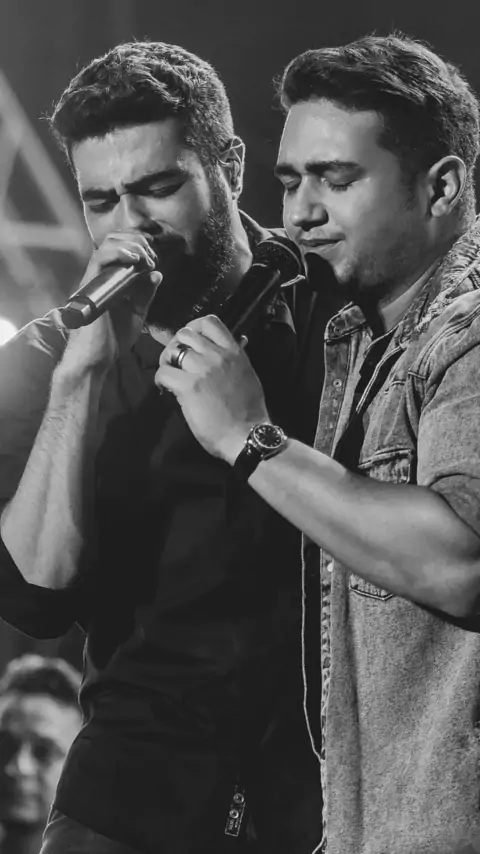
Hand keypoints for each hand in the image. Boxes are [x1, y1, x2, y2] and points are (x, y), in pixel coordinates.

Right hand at [57, 231, 161, 377]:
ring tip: (144, 259)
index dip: (141, 246)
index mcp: (112, 280)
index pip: (123, 248)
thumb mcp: (137, 313)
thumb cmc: (113, 339)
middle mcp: (102, 275)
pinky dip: (119, 252)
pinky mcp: (90, 283)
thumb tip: (157, 273)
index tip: (154, 260)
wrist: (98, 357)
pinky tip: (135, 259)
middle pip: (116, 239)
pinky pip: (100, 257)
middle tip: (151, 258)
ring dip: (132, 245)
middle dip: (138, 242)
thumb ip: (145, 294)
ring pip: (108, 243)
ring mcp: (95, 278)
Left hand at [155, 315, 269, 461]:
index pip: (210, 322)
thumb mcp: (247, 376)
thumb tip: (229, 349)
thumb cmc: (249, 411)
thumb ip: (234, 361)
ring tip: (169, 374)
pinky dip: (160, 379)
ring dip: (166, 361)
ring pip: (172, 350)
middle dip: (177, 345)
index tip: (189, 341)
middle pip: (185, 334)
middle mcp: (217, 355)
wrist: (245, 435)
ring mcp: (201, 369)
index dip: (194, 327)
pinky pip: (163, 372)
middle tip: (175, 361)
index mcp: (234, 352)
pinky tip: (164, 388)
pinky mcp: (188, 386)